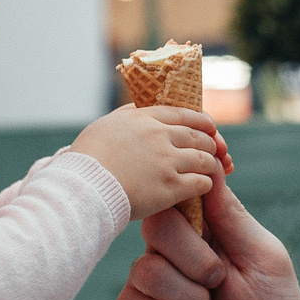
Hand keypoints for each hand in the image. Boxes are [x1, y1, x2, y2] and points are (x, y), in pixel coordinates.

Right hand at [73, 106, 224, 221]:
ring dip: (212, 163)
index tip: (210, 126)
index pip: (182, 114)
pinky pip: (201, 182)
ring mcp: (167, 162)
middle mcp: (160, 136)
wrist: (83, 186)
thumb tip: (141, 111)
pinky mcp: (170, 188)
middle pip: (198, 136)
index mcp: (144, 118)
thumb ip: (128, 117)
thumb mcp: (106, 125)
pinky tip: (205, 186)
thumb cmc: (87, 158)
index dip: (201, 120)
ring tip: (213, 169)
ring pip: (204, 159)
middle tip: (216, 150)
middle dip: (211, 143)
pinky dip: (207, 183)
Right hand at [115, 176, 299, 299]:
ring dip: (191, 298)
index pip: (179, 197)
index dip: (182, 196)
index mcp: (205, 232)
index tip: (201, 211)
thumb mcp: (265, 259)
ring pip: (148, 270)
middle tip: (219, 281)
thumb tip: (212, 164)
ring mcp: (153, 289)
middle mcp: (173, 255)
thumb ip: (232, 216)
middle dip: (194, 256)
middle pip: (158, 226)